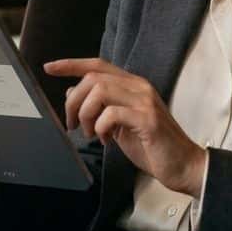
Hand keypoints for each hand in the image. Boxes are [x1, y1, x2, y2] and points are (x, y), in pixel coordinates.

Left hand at [45, 58, 206, 197]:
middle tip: (73, 124)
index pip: (98, 65)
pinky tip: (107, 140)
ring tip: (90, 133)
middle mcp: (139, 87)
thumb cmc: (151, 146)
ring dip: (86, 115)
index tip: (49, 67)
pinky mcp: (148, 119)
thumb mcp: (118, 124)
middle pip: (93, 78)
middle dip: (74, 101)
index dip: (71, 64)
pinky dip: (101, 127)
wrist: (182, 166)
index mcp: (132, 85)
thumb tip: (72, 92)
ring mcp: (145, 101)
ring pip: (100, 91)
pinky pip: (111, 114)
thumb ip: (100, 107)